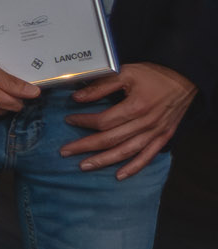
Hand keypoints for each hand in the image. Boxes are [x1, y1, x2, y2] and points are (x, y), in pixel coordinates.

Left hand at [58, 62, 196, 178]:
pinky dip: (134, 168)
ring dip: (104, 161)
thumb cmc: (153, 75)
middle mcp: (146, 124)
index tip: (68, 120)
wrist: (184, 80)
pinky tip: (119, 175)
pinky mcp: (163, 137)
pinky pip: (147, 157)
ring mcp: (155, 133)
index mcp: (136, 107)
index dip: (84, 121)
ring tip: (84, 166)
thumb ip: (101, 85)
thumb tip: (77, 97)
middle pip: (111, 139)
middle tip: (65, 151)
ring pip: (126, 152)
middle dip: (86, 146)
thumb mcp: (126, 72)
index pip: (104, 121)